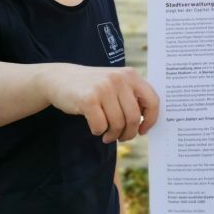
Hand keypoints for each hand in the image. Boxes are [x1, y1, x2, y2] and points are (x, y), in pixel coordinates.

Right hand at [43, 64, 159, 142]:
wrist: (61, 78)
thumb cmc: (93, 87)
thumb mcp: (116, 84)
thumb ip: (132, 97)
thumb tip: (148, 122)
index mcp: (131, 75)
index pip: (153, 101)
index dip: (151, 120)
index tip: (143, 130)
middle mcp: (119, 79)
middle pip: (134, 117)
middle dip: (128, 133)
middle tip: (121, 137)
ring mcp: (104, 88)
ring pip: (118, 124)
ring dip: (112, 135)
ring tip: (106, 134)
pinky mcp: (88, 99)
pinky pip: (100, 126)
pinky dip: (98, 131)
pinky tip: (95, 127)